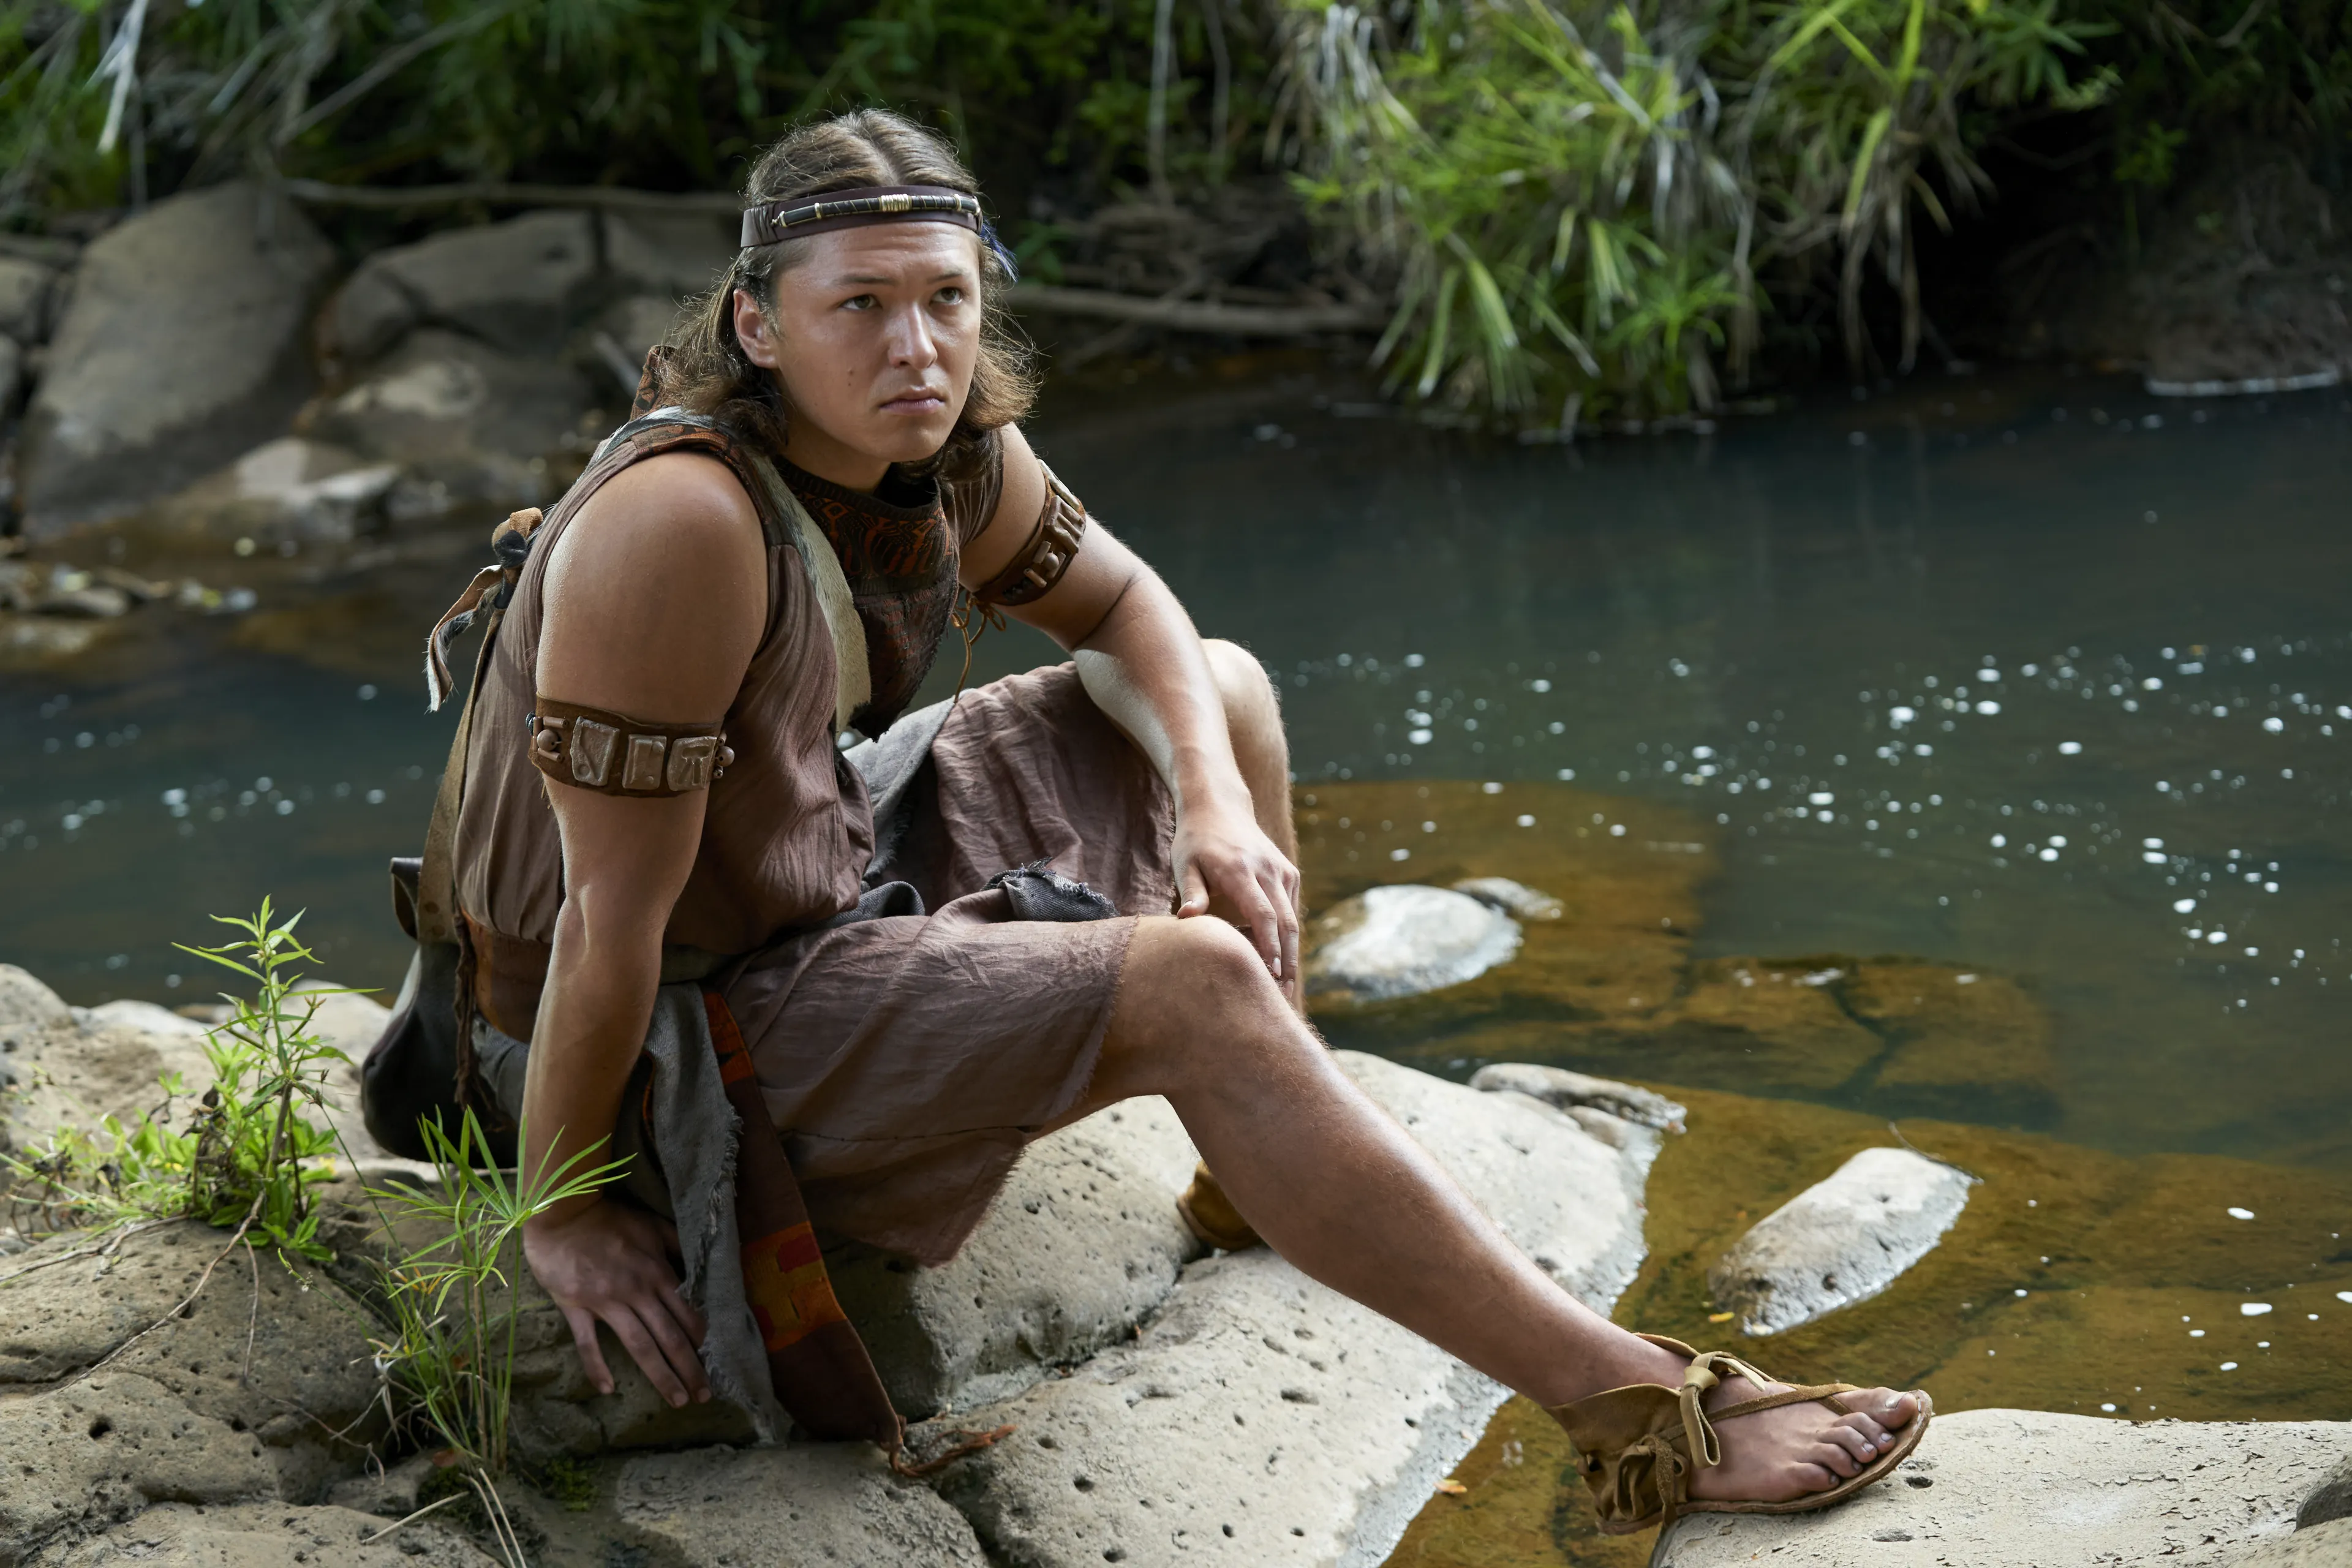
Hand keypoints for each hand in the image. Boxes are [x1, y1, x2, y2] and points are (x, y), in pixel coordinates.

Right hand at [523, 1197, 710, 1407]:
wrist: (561, 1212)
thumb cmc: (608, 1219)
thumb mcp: (651, 1225)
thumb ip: (677, 1244)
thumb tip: (701, 1261)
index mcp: (657, 1272)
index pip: (688, 1313)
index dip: (704, 1340)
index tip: (717, 1362)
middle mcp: (637, 1291)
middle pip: (670, 1337)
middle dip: (690, 1368)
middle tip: (705, 1396)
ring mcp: (606, 1302)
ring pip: (640, 1346)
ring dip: (661, 1376)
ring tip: (677, 1400)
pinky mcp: (576, 1307)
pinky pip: (588, 1344)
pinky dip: (598, 1368)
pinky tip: (609, 1390)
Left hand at [1172, 788, 1302, 983]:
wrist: (1220, 807)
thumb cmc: (1195, 841)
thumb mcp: (1184, 863)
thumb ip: (1191, 892)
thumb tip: (1186, 919)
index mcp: (1240, 870)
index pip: (1262, 914)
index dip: (1269, 946)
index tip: (1271, 975)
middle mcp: (1267, 870)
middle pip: (1286, 922)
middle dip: (1286, 960)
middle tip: (1282, 994)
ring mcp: (1281, 871)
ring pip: (1293, 919)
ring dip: (1291, 952)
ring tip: (1283, 985)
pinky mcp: (1288, 873)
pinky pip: (1291, 909)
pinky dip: (1287, 935)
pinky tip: (1278, 959)